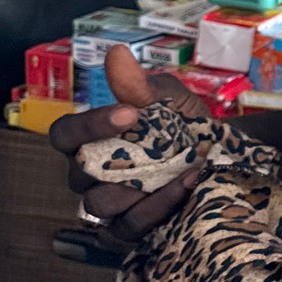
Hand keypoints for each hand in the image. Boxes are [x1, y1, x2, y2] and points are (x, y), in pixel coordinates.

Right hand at [48, 46, 208, 240]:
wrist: (218, 156)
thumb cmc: (182, 123)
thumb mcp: (167, 99)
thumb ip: (138, 84)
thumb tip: (117, 53)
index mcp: (89, 138)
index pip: (63, 134)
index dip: (88, 126)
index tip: (128, 113)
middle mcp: (90, 173)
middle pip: (77, 175)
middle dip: (115, 161)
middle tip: (154, 147)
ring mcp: (108, 204)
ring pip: (100, 205)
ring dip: (139, 187)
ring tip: (179, 168)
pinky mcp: (129, 228)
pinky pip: (130, 226)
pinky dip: (158, 207)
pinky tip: (186, 185)